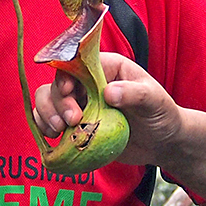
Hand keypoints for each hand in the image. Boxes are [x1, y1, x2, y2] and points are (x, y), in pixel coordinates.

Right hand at [34, 53, 184, 166]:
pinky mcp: (76, 124)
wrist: (162, 142)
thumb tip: (108, 92)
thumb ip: (134, 94)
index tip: (68, 92)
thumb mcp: (154, 101)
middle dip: (57, 101)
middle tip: (71, 121)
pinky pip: (49, 120)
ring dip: (46, 113)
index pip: (77, 63)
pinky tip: (52, 137)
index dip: (66, 75)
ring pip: (47, 99)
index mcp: (106, 67)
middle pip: (58, 83)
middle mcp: (89, 83)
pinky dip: (44, 126)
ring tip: (57, 131)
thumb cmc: (161, 114)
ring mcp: (80, 103)